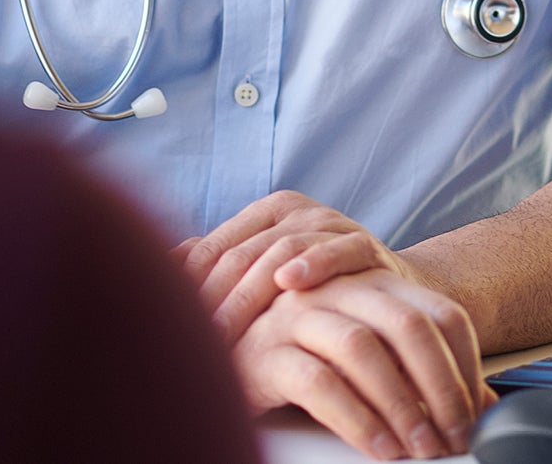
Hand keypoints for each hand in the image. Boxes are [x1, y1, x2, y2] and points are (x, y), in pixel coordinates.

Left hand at [175, 189, 413, 343]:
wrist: (392, 294)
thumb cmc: (320, 292)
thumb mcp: (269, 280)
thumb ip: (224, 271)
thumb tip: (159, 270)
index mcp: (264, 214)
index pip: (213, 248)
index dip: (188, 288)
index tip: (170, 329)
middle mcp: (294, 211)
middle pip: (241, 254)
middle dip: (213, 300)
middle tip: (194, 341)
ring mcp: (330, 223)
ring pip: (280, 252)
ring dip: (250, 295)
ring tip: (226, 329)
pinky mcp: (365, 243)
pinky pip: (337, 251)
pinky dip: (314, 265)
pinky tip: (290, 283)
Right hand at [230, 269, 493, 458]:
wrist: (217, 348)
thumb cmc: (303, 352)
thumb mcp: (369, 351)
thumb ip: (420, 369)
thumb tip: (489, 409)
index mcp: (369, 281)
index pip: (440, 312)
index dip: (467, 364)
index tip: (475, 414)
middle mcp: (336, 288)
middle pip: (408, 324)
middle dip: (442, 386)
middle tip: (454, 437)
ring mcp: (296, 314)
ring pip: (363, 348)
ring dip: (402, 406)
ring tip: (419, 450)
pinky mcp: (263, 351)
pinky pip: (318, 381)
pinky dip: (357, 419)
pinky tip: (378, 448)